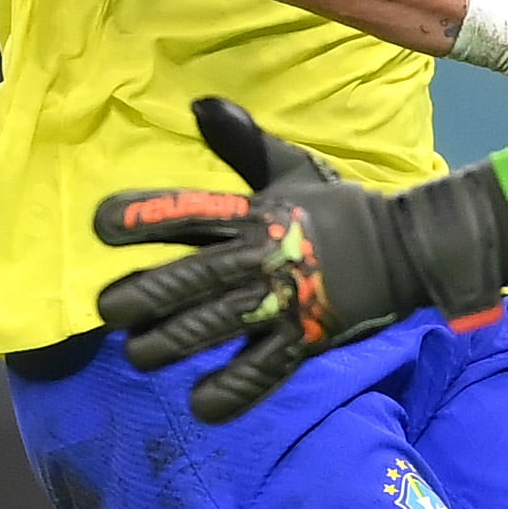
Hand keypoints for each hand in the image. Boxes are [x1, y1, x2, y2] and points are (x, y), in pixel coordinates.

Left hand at [92, 97, 507, 420]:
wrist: (405, 249)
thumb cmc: (335, 211)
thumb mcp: (290, 168)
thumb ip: (241, 142)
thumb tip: (199, 104)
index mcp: (254, 215)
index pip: (191, 211)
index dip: (145, 217)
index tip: (102, 226)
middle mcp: (261, 258)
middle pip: (194, 277)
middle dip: (146, 295)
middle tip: (110, 309)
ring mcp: (282, 302)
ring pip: (216, 327)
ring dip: (171, 343)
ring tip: (139, 354)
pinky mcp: (302, 341)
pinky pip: (262, 373)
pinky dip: (230, 392)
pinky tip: (199, 404)